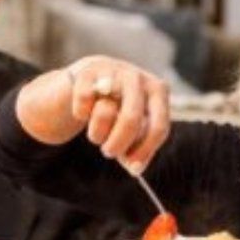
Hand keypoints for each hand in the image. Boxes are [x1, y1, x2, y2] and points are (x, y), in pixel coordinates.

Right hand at [15, 55, 171, 173]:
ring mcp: (113, 70)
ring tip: (95, 134)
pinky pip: (84, 103)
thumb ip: (136, 152)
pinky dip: (80, 114)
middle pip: (131, 120)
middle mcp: (138, 78)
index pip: (159, 127)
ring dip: (96, 134)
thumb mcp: (130, 132)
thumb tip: (135, 169)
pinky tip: (82, 112)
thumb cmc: (114, 114)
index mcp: (157, 91)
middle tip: (108, 153)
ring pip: (105, 113)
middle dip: (117, 144)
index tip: (131, 167)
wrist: (83, 85)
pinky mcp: (87, 71)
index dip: (145, 151)